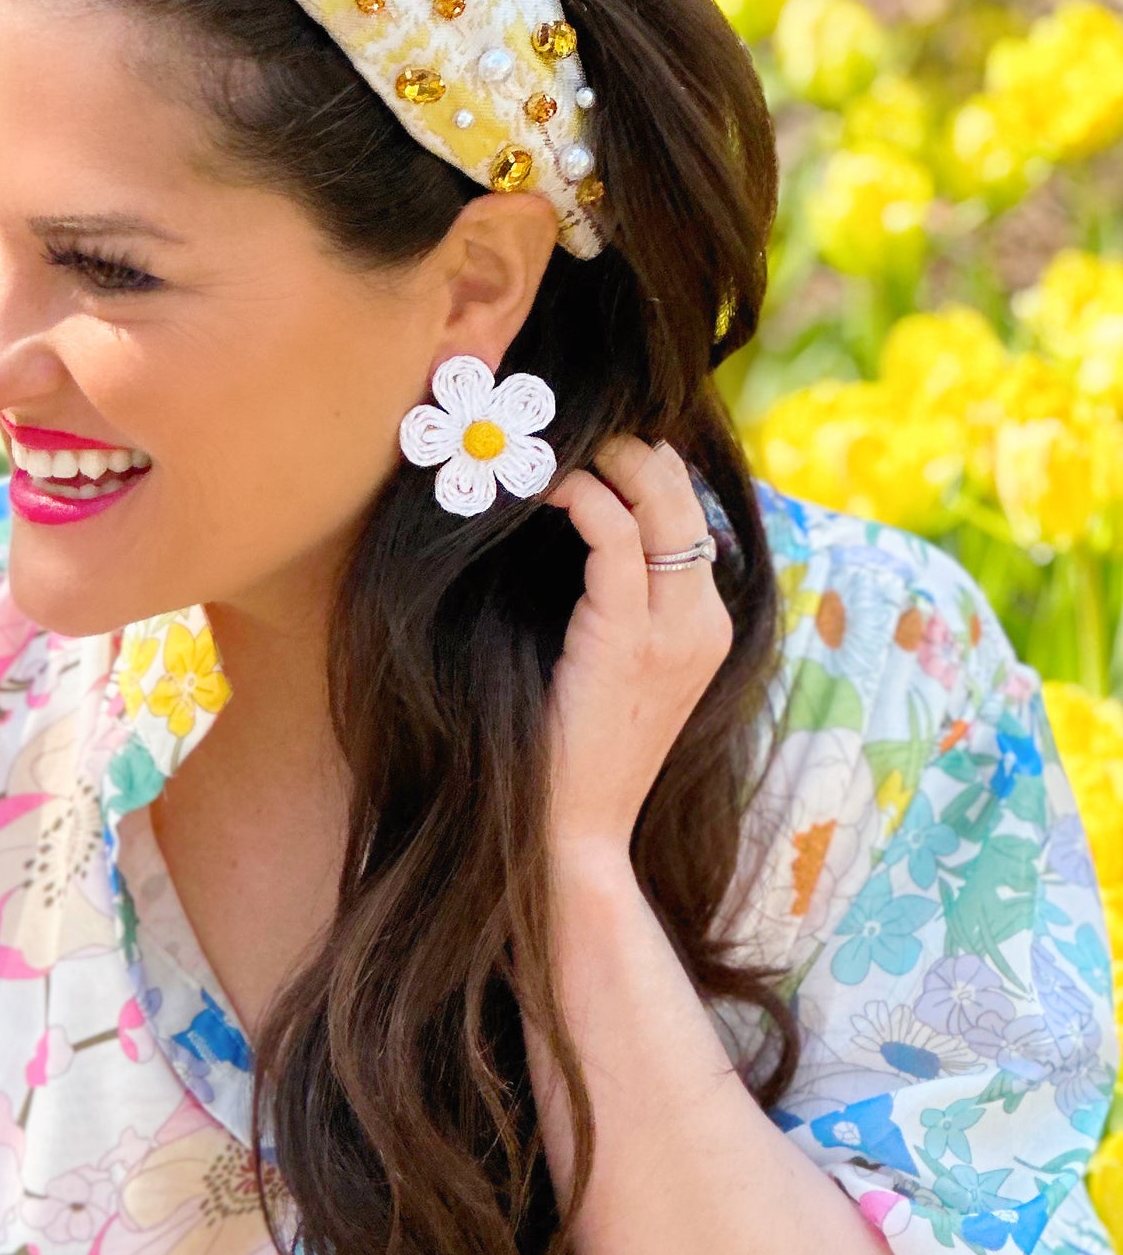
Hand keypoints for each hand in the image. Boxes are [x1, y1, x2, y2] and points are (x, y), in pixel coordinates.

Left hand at [540, 435, 733, 860]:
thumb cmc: (571, 747)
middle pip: (684, 495)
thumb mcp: (607, 661)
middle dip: (631, 445)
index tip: (593, 435)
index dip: (647, 463)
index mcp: (706, 623)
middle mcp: (704, 621)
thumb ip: (612, 597)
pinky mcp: (630, 640)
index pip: (690, 513)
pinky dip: (584, 498)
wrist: (573, 833)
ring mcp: (677, 631)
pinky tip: (548, 488)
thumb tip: (580, 523)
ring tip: (555, 441)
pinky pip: (616, 538)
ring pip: (659, 505)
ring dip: (608, 458)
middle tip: (570, 421)